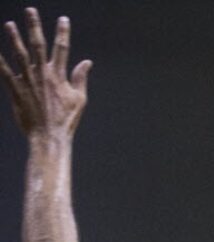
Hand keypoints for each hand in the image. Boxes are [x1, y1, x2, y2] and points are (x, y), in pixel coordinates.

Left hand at [0, 9, 90, 136]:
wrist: (49, 137)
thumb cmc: (65, 121)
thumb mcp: (79, 100)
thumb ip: (80, 79)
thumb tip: (87, 63)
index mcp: (58, 76)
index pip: (62, 49)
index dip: (63, 33)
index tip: (63, 19)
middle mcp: (42, 75)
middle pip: (38, 45)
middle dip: (34, 26)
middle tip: (30, 10)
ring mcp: (28, 81)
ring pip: (20, 55)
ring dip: (14, 38)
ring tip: (9, 25)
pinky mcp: (17, 90)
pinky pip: (5, 72)